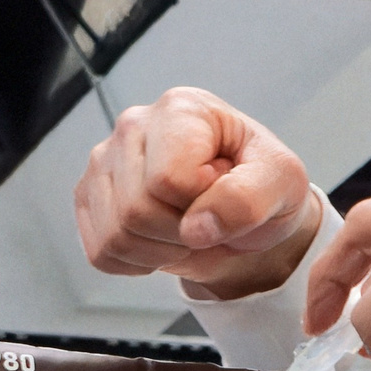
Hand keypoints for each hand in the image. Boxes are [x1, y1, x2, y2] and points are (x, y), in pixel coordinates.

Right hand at [74, 88, 320, 298]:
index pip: (168, 179)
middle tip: (210, 222)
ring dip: (162, 251)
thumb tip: (195, 228)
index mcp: (182, 109)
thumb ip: (249, 199)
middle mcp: (133, 125)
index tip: (224, 191)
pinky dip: (139, 261)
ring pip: (116, 236)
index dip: (203, 205)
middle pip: (137, 210)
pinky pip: (102, 252)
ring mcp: (103, 160)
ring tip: (191, 230)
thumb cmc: (261, 183)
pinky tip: (164, 240)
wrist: (247, 205)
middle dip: (183, 235)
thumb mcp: (282, 183)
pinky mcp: (88, 195)